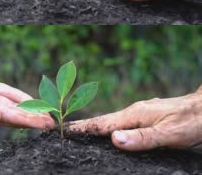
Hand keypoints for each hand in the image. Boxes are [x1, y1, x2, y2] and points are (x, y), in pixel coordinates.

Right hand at [0, 38, 54, 128]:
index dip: (25, 121)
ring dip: (28, 110)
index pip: (5, 118)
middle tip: (52, 123)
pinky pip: (5, 93)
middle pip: (10, 116)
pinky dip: (18, 97)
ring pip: (10, 106)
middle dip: (31, 119)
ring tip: (46, 115)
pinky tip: (31, 101)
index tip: (43, 124)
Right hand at [68, 85, 201, 150]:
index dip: (82, 128)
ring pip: (111, 122)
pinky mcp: (146, 117)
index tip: (62, 129)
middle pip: (102, 121)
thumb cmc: (191, 121)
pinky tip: (108, 134)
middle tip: (62, 131)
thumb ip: (141, 138)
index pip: (101, 123)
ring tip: (79, 133)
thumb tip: (113, 140)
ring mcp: (140, 113)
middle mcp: (133, 112)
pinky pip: (121, 123)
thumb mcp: (168, 134)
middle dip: (82, 126)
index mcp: (134, 114)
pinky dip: (109, 128)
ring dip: (94, 127)